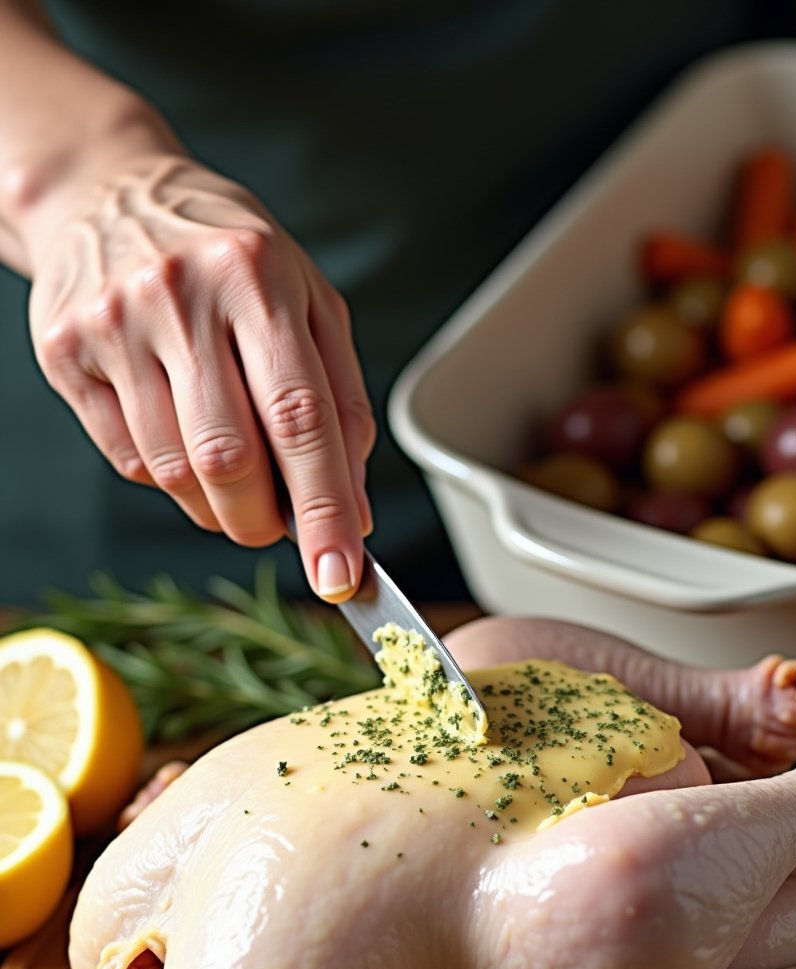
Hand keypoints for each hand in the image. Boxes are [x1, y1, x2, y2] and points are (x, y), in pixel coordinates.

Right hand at [26, 152, 373, 598]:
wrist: (106, 192)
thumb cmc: (228, 258)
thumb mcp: (308, 301)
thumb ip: (342, 403)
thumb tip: (354, 509)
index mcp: (256, 276)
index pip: (300, 418)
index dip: (324, 509)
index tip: (340, 574)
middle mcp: (180, 295)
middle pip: (230, 458)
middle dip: (264, 520)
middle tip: (279, 527)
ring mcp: (114, 324)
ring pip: (175, 470)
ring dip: (218, 509)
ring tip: (237, 488)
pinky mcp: (66, 353)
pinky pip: (130, 459)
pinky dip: (172, 480)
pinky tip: (185, 445)